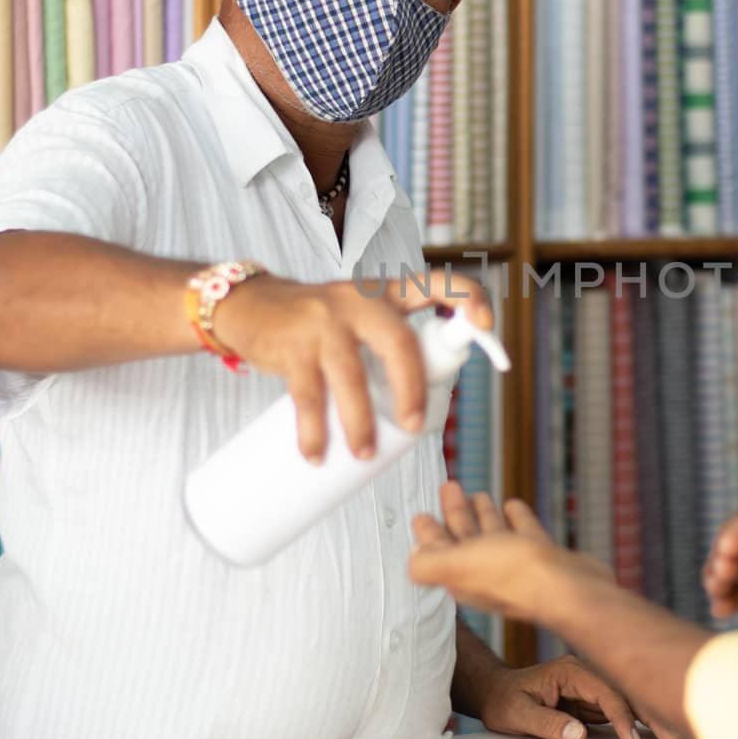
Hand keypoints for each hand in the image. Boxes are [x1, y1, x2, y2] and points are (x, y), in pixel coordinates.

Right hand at [210, 268, 491, 461]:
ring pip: (352, 377)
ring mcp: (324, 322)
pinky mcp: (293, 345)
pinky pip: (308, 396)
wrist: (249, 306)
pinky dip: (314, 432)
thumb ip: (386, 346)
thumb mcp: (356, 317)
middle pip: (399, 343)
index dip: (467, 299)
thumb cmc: (314, 322)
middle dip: (411, 389)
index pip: (435, 284)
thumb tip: (421, 408)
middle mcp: (359, 301)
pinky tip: (316, 454)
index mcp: (385, 294)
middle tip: (414, 426)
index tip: (488, 326)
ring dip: (360, 422)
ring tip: (364, 453)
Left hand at [409, 482, 610, 624]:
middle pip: (464, 538)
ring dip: (482, 515)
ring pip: (493, 535)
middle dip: (454, 513)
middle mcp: (488, 572)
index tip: (421, 514)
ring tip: (477, 494)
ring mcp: (517, 565)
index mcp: (463, 576)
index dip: (428, 533)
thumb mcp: (457, 565)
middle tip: (448, 487)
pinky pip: (524, 533)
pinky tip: (513, 506)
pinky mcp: (542, 557)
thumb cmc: (514, 575)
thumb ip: (428, 564)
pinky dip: (516, 519)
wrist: (568, 588)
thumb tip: (411, 563)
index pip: (438, 552)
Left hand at [478, 655, 682, 738]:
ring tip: (673, 736)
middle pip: (624, 690)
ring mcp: (591, 685)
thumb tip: (578, 735)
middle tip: (673, 736)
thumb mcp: (516, 713)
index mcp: (570, 670)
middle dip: (649, 711)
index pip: (605, 691)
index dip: (621, 715)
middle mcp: (586, 672)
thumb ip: (546, 723)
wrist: (496, 692)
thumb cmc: (504, 700)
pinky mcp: (592, 698)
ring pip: (627, 698)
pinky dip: (638, 719)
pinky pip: (619, 707)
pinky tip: (656, 730)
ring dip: (649, 716)